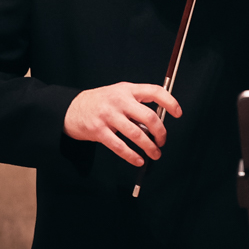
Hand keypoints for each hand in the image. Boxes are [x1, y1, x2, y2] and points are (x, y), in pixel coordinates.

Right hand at [64, 82, 182, 167]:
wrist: (71, 109)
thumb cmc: (101, 102)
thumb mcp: (119, 94)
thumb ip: (137, 103)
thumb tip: (157, 123)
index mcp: (128, 89)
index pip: (155, 91)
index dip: (170, 102)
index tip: (178, 113)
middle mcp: (120, 100)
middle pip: (149, 117)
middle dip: (160, 133)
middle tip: (162, 141)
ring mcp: (108, 116)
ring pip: (136, 134)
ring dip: (149, 147)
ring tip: (155, 154)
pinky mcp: (99, 131)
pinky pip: (119, 147)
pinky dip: (132, 156)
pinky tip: (138, 160)